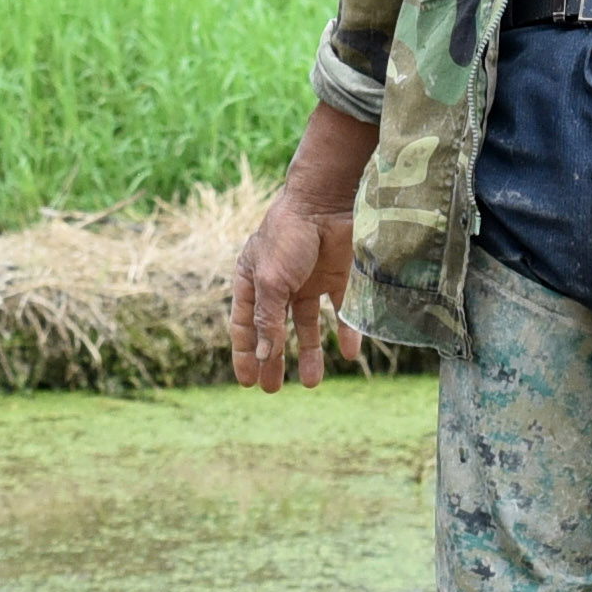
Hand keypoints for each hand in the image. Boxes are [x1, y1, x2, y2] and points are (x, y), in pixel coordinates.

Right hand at [231, 189, 356, 388]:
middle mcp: (280, 282)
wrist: (328, 202)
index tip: (247, 382)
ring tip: (312, 383)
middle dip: (273, 360)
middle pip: (274, 329)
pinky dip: (345, 332)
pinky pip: (341, 311)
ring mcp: (309, 280)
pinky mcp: (339, 277)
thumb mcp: (271, 282)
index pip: (245, 324)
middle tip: (273, 390)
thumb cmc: (288, 237)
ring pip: (306, 325)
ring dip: (308, 353)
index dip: (245, 353)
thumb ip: (268, 321)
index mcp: (253, 279)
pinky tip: (347, 354)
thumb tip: (264, 357)